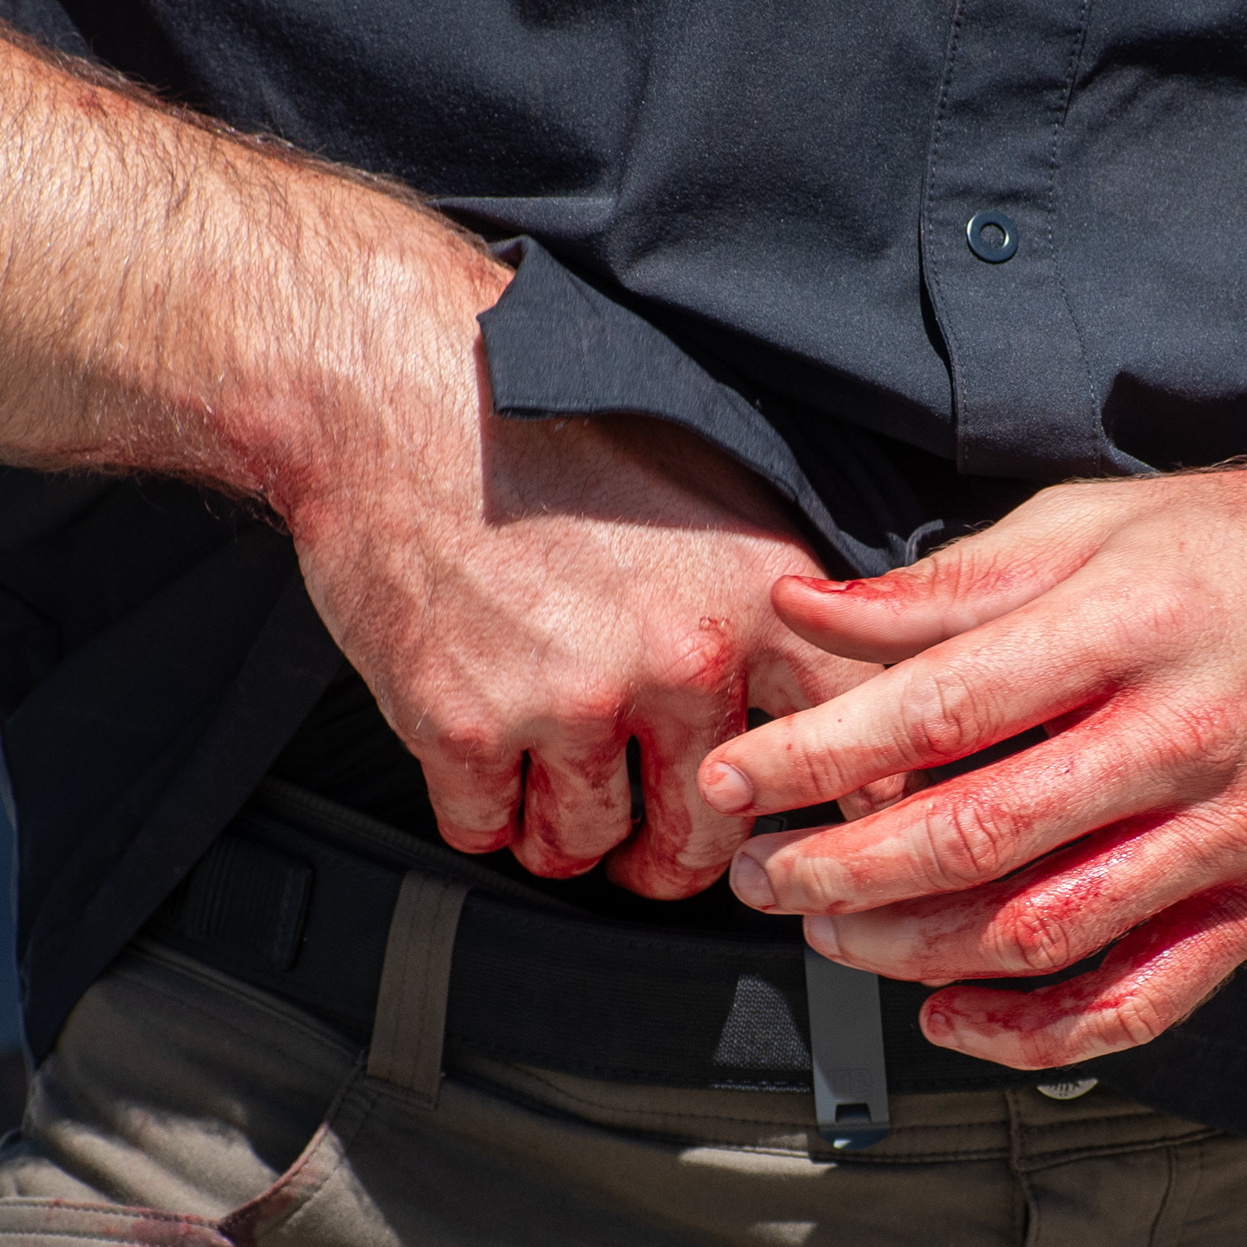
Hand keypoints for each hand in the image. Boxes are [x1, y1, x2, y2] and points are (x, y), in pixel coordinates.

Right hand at [280, 243, 875, 894]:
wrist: (398, 392)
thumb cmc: (548, 422)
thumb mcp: (712, 482)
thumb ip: (778, 588)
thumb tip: (843, 673)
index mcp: (757, 595)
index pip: (848, 735)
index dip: (833, 798)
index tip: (810, 826)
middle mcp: (680, 658)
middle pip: (711, 833)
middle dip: (675, 853)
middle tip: (653, 841)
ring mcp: (571, 699)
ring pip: (586, 845)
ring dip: (568, 836)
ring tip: (555, 792)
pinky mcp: (466, 725)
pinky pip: (486, 830)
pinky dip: (482, 814)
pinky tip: (484, 766)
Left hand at [697, 437, 1246, 1068]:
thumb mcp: (1104, 522)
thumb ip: (953, 581)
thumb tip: (810, 611)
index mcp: (1134, 623)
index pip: (942, 705)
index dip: (820, 752)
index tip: (739, 777)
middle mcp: (1187, 736)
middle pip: (979, 834)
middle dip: (841, 868)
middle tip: (761, 875)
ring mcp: (1235, 835)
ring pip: (1044, 929)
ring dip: (912, 951)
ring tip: (830, 934)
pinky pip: (1141, 999)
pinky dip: (1035, 1031)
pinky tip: (954, 1017)